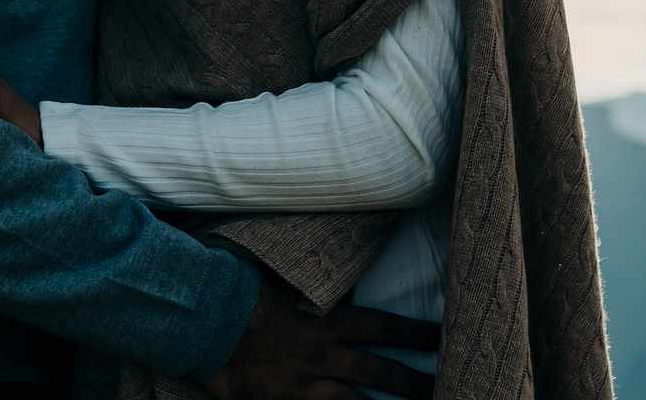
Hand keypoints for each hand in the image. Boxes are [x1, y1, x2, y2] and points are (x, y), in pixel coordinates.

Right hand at [206, 271, 438, 399]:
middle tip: (442, 387)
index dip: (413, 334)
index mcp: (324, 320)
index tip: (439, 338)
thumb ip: (310, 276)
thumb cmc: (239, 291)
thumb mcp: (279, 274)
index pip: (381, 326)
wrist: (202, 322)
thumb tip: (335, 259)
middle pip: (379, 372)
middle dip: (413, 382)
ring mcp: (304, 385)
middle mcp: (321, 355)